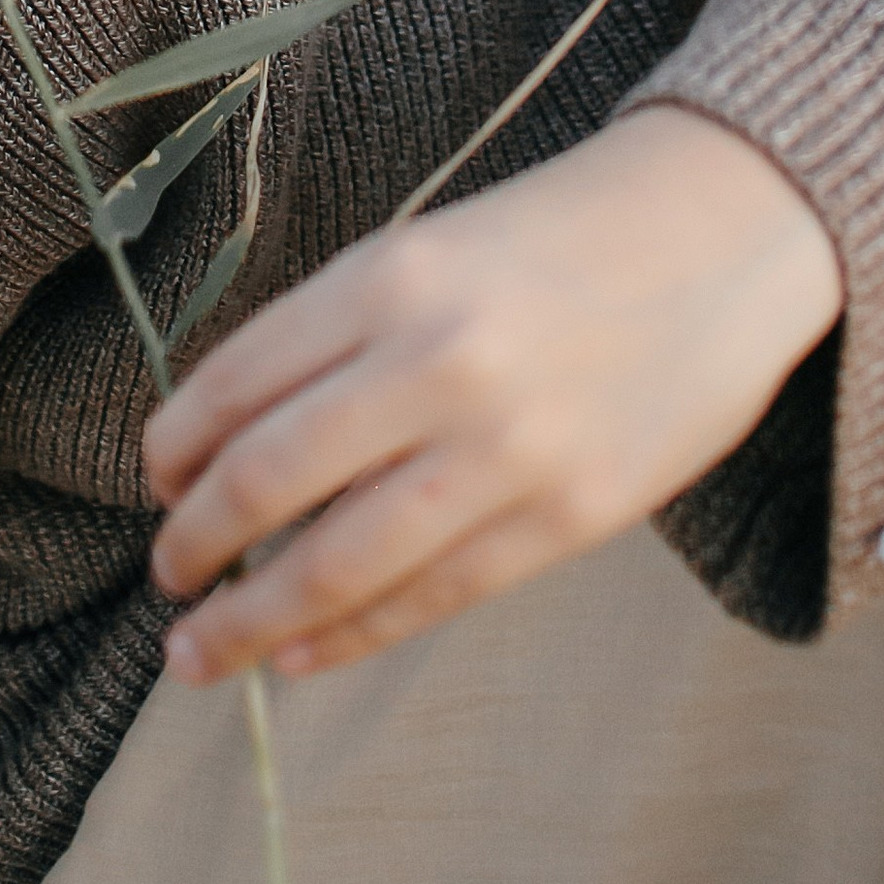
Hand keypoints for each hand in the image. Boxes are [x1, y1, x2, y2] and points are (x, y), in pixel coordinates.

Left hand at [144, 105, 842, 683]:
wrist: (727, 230)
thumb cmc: (565, 233)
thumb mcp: (436, 245)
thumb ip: (345, 332)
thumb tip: (233, 440)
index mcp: (394, 275)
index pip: (240, 381)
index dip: (175, 446)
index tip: (156, 480)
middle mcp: (438, 362)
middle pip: (268, 479)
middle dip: (195, 542)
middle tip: (167, 573)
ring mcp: (506, 449)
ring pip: (337, 562)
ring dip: (248, 619)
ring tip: (199, 648)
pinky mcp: (567, 518)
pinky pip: (430, 597)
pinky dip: (347, 636)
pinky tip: (298, 653)